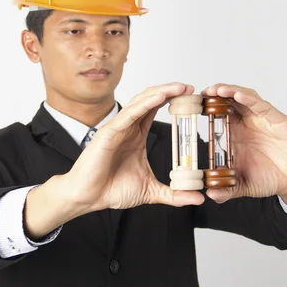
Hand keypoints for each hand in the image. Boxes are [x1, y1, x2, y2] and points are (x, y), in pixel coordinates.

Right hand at [65, 82, 205, 211]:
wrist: (89, 197)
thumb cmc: (111, 189)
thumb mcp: (151, 191)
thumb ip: (174, 194)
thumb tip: (198, 199)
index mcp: (136, 135)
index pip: (156, 109)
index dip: (172, 99)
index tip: (191, 97)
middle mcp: (128, 127)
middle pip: (150, 100)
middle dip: (171, 91)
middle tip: (190, 88)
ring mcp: (118, 127)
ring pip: (141, 101)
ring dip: (162, 92)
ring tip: (180, 88)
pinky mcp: (109, 132)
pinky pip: (130, 113)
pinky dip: (146, 103)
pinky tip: (161, 97)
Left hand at [201, 84, 286, 214]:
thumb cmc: (270, 177)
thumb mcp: (243, 185)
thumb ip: (227, 189)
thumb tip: (210, 194)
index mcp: (237, 133)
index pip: (219, 114)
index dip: (206, 107)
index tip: (193, 105)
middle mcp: (249, 123)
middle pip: (230, 100)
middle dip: (215, 94)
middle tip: (202, 93)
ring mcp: (263, 120)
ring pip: (245, 97)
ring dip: (231, 91)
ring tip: (217, 90)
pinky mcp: (279, 121)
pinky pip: (262, 106)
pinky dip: (250, 99)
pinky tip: (239, 96)